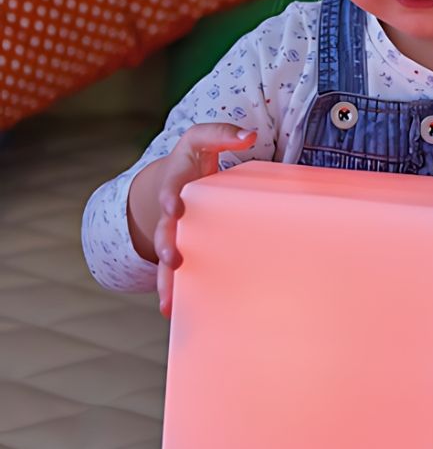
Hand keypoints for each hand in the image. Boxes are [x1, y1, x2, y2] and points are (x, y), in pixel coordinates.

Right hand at [154, 123, 255, 318]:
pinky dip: (175, 292)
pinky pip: (176, 274)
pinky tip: (174, 313)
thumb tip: (249, 135)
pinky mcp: (182, 251)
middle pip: (166, 231)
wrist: (175, 179)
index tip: (174, 206)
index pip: (172, 189)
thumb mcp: (204, 139)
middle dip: (166, 245)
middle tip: (172, 259)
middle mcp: (171, 214)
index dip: (171, 197)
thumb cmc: (193, 159)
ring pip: (166, 261)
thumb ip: (223, 135)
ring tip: (167, 302)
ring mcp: (174, 236)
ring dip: (166, 280)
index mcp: (177, 185)